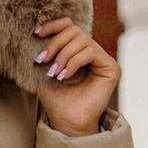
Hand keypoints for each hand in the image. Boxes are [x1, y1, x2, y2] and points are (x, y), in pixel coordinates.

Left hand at [33, 17, 119, 135]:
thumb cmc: (56, 100)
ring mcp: (103, 59)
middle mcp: (92, 52)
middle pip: (75, 31)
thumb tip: (37, 31)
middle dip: (55, 43)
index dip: (54, 25)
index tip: (36, 33)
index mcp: (77, 51)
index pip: (69, 27)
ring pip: (82, 40)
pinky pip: (90, 52)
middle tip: (42, 60)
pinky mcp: (111, 67)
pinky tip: (64, 76)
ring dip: (63, 56)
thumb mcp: (45, 71)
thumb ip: (46, 52)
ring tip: (54, 73)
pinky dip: (74, 62)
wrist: (67, 121)